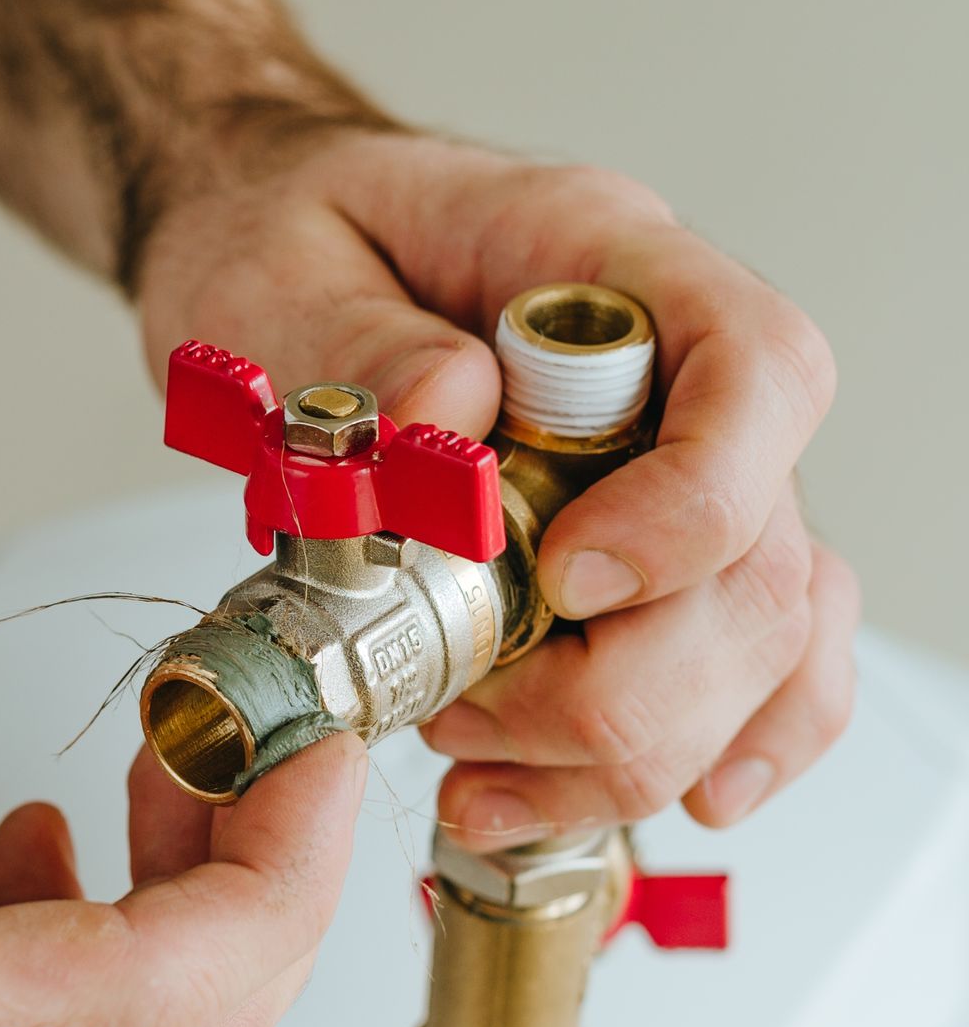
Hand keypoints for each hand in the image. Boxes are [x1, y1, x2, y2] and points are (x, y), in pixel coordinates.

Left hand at [136, 117, 854, 840]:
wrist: (263, 232)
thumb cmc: (281, 230)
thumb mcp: (269, 266)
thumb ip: (354, 342)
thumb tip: (449, 409)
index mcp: (599, 256)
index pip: (753, 367)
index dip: (693, 505)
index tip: (568, 585)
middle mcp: (674, 366)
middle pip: (763, 552)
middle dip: (627, 687)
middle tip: (465, 718)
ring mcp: (680, 463)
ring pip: (764, 634)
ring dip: (638, 745)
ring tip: (476, 772)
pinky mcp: (659, 551)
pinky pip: (764, 658)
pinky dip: (726, 741)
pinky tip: (658, 796)